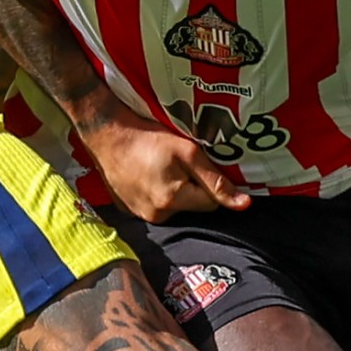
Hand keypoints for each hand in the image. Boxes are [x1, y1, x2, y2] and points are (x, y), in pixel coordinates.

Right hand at [82, 103, 251, 222]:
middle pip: (191, 207)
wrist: (106, 135)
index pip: (211, 204)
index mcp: (174, 200)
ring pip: (173, 207)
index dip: (210, 183)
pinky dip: (154, 192)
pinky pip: (152, 205)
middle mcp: (157, 215)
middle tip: (178, 163)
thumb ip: (216, 180)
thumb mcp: (188, 152)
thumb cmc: (147, 138)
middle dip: (191, 188)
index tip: (200, 165)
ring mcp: (139, 214)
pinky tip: (146, 174)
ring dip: (173, 190)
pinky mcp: (127, 210)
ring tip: (160, 166)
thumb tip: (244, 205)